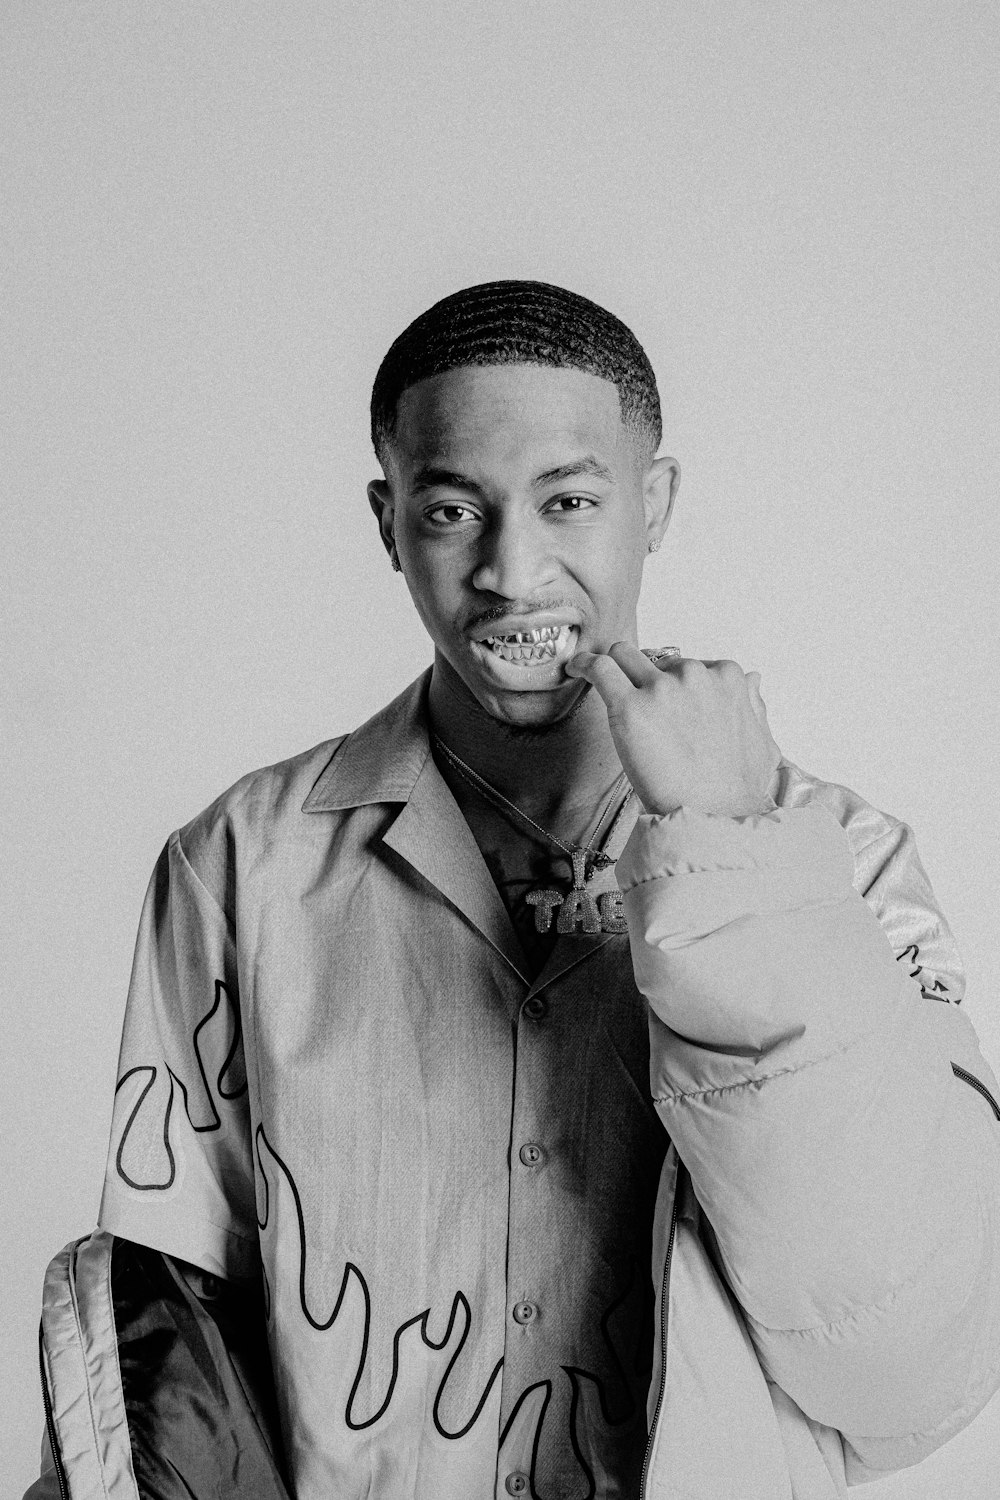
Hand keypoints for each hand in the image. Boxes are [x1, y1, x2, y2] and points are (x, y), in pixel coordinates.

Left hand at [565, 645, 780, 817]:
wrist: (714, 817)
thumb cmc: (737, 790)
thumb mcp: (763, 741)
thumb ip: (754, 705)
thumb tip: (751, 680)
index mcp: (727, 677)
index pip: (690, 664)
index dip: (674, 684)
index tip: (664, 702)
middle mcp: (694, 674)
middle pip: (657, 661)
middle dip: (647, 678)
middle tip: (638, 705)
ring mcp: (661, 688)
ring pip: (625, 655)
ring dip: (616, 668)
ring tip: (601, 680)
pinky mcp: (629, 706)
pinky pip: (599, 668)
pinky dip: (584, 664)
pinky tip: (575, 668)